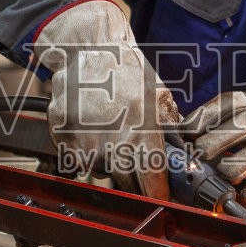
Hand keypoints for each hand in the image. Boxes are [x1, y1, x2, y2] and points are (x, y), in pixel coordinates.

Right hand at [32, 0, 177, 199]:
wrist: (87, 48)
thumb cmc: (125, 68)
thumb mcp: (158, 95)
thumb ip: (171, 128)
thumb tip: (183, 155)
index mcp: (141, 135)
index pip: (151, 185)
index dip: (157, 195)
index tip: (159, 198)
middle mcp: (112, 144)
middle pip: (126, 184)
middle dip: (133, 177)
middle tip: (134, 156)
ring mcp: (84, 143)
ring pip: (100, 172)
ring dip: (107, 163)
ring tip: (110, 133)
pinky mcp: (62, 139)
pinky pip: (76, 159)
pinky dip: (84, 151)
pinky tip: (92, 128)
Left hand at [180, 91, 245, 204]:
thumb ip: (220, 116)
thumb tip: (179, 133)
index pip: (220, 107)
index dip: (197, 124)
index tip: (182, 137)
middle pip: (232, 132)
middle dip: (208, 149)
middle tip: (196, 160)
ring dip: (227, 172)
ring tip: (219, 176)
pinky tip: (241, 193)